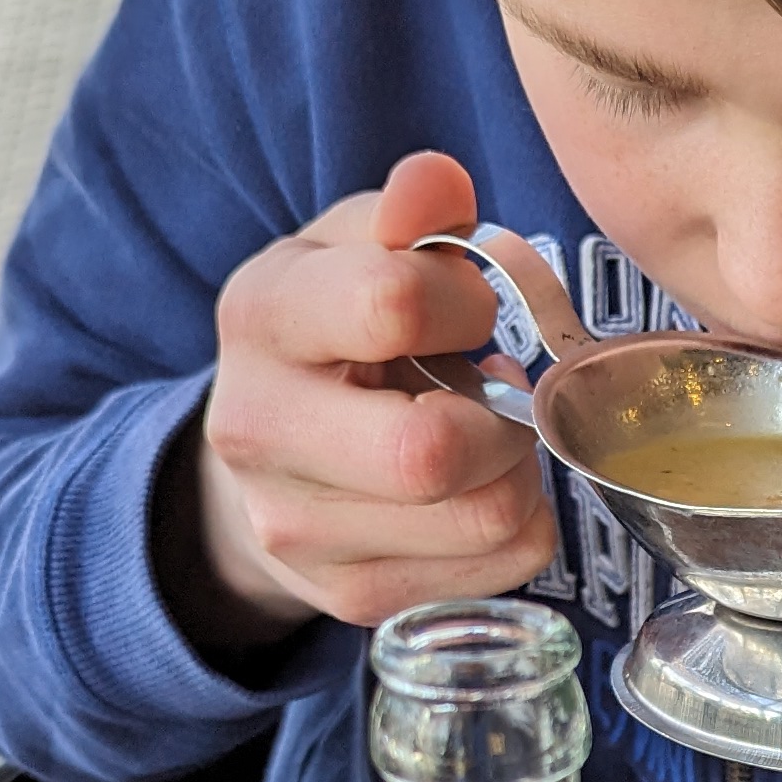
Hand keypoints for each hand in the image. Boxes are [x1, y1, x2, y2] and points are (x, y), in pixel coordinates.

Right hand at [191, 154, 554, 642]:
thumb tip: (438, 185)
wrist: (268, 448)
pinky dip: (522, 520)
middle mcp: (260, 432)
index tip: (470, 308)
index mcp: (262, 316)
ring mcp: (298, 531)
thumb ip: (408, 206)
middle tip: (496, 389)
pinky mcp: (353, 596)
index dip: (467, 301)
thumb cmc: (335, 328)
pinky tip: (477, 487)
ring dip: (521, 468)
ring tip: (486, 434)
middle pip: (431, 452)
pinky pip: (504, 567)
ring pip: (485, 518)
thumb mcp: (357, 245)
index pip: (391, 305)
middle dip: (503, 414)